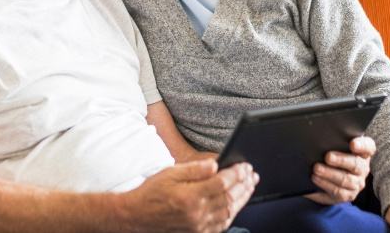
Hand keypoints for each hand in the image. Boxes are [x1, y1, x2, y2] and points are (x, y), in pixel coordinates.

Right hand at [123, 160, 257, 232]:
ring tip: (249, 186)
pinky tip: (236, 204)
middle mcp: (197, 213)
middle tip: (252, 174)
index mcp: (190, 196)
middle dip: (244, 184)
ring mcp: (198, 226)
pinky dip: (232, 213)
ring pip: (229, 212)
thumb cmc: (152, 192)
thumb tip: (216, 163)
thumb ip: (194, 169)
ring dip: (242, 198)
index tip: (245, 165)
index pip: (222, 182)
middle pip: (229, 198)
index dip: (236, 173)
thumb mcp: (170, 173)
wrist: (136, 216)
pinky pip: (221, 224)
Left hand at [305, 136, 374, 204]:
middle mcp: (362, 169)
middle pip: (355, 165)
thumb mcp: (335, 146)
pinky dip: (324, 186)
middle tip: (327, 157)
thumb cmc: (333, 155)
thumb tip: (317, 138)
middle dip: (340, 160)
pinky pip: (337, 192)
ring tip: (316, 170)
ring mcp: (356, 183)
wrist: (330, 177)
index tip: (353, 143)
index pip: (368, 147)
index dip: (361, 145)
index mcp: (362, 153)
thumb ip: (333, 141)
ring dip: (329, 175)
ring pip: (345, 180)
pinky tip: (314, 180)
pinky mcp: (348, 195)